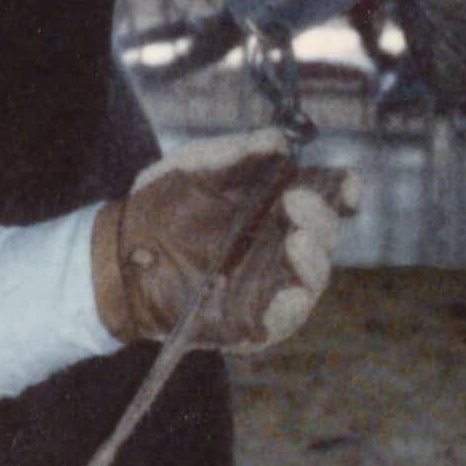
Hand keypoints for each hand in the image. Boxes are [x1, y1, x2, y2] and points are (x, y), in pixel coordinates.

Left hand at [90, 131, 362, 351]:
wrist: (118, 252)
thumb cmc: (162, 203)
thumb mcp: (195, 165)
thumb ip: (236, 153)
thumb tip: (280, 143)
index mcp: (279, 203)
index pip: (329, 198)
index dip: (346, 191)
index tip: (348, 186)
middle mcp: (283, 243)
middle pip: (326, 236)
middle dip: (321, 220)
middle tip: (296, 201)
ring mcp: (270, 284)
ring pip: (312, 280)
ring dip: (312, 261)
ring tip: (296, 241)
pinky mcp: (250, 322)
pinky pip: (281, 322)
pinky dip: (289, 310)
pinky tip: (286, 295)